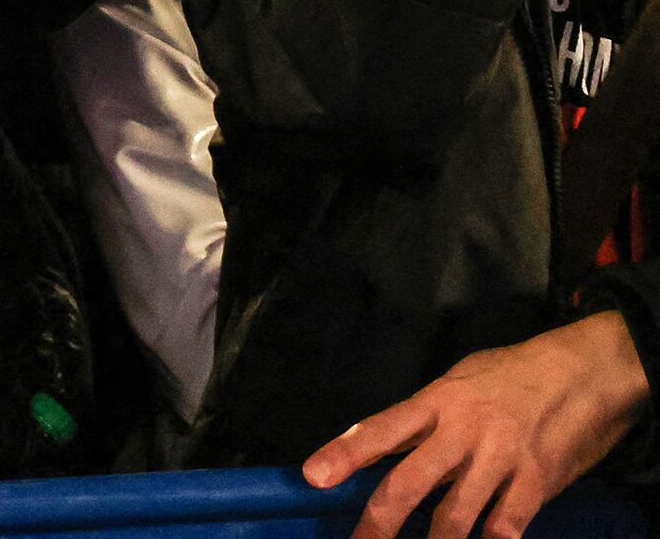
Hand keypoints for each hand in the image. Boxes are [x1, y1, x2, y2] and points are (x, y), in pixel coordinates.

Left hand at [306, 312, 649, 538]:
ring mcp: (500, 460)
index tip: (314, 477)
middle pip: (410, 481)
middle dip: (380, 521)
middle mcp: (462, 432)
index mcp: (436, 401)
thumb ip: (424, 418)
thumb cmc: (510, 375)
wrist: (582, 373)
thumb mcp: (457, 382)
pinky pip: (506, 526)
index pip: (381, 428)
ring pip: (455, 515)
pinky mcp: (536, 483)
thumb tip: (385, 448)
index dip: (346, 453)